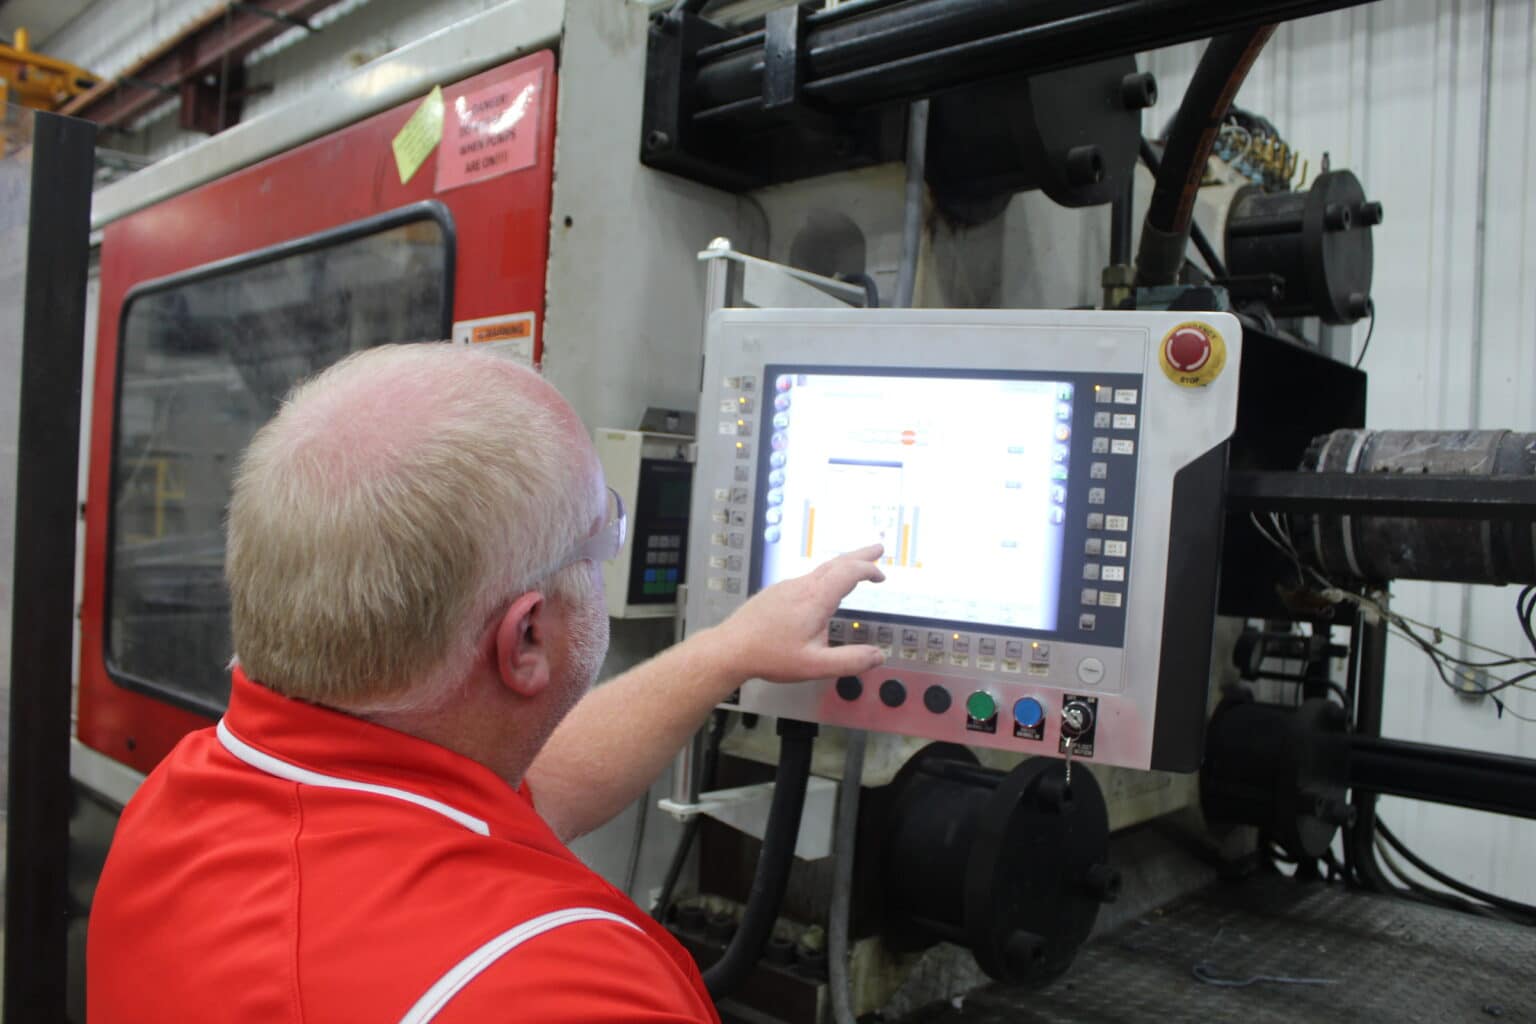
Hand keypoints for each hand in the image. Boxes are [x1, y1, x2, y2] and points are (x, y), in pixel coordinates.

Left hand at [706, 544, 885, 683]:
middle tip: (878, 549)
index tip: (881, 575)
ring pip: (820, 569)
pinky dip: (825, 575)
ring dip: (843, 565)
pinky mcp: (776, 592)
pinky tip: (823, 587)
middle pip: (836, 562)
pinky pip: (807, 577)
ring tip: (855, 566)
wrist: (731, 648)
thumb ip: (849, 661)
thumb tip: (877, 656)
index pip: (849, 572)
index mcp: (815, 599)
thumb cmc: (769, 656)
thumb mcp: (815, 666)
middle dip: (860, 555)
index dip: (868, 570)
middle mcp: (801, 587)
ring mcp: (787, 587)